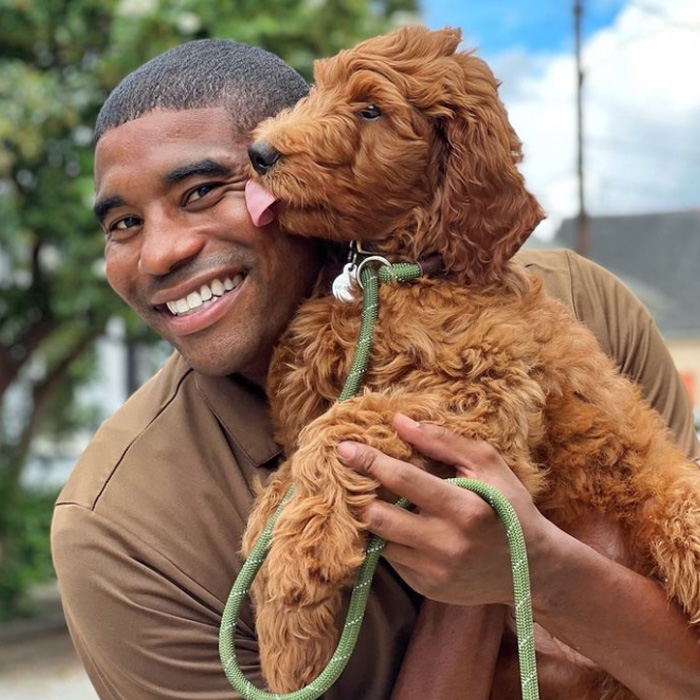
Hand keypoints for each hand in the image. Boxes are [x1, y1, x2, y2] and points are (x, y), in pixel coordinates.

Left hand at [337, 414, 553, 606]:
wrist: (532, 568)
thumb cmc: (509, 506)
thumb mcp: (487, 465)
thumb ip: (444, 441)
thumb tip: (399, 422)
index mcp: (464, 509)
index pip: (402, 480)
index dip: (369, 461)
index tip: (344, 447)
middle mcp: (446, 544)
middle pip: (378, 517)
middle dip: (359, 495)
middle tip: (350, 477)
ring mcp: (434, 572)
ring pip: (378, 542)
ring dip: (370, 519)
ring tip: (369, 498)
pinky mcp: (427, 588)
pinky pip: (391, 560)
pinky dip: (387, 540)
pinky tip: (395, 524)